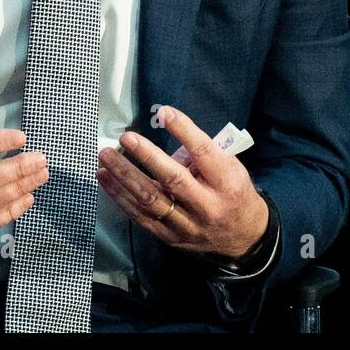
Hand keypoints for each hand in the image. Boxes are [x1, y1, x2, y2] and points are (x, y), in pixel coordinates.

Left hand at [97, 106, 268, 259]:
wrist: (244, 236)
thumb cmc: (233, 191)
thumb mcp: (230, 167)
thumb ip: (201, 153)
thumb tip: (166, 138)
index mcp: (226, 182)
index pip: (204, 153)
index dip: (184, 131)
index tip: (165, 112)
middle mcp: (207, 205)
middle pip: (173, 179)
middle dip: (146, 156)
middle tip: (126, 138)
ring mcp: (187, 225)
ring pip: (150, 200)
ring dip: (124, 177)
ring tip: (106, 158)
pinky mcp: (170, 237)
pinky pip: (141, 216)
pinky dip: (120, 197)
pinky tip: (106, 179)